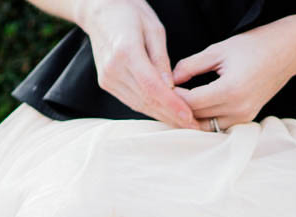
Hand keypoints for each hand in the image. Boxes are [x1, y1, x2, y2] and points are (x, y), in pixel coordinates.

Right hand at [80, 0, 202, 129]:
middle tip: (195, 126)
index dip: (172, 104)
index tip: (190, 116)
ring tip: (185, 124)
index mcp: (125, 51)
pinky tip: (167, 114)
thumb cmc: (130, 13)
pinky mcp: (106, 83)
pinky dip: (151, 109)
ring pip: (140, 105)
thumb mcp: (154, 29)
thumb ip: (162, 60)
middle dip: (172, 115)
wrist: (100, 10)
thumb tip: (171, 86)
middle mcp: (113, 68)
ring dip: (163, 116)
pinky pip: (132, 101)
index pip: (152, 86)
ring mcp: (107, 77)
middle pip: (147, 99)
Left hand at [171, 23, 295, 130]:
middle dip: (179, 109)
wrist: (284, 53)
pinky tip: (194, 108)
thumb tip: (170, 80)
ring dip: (191, 118)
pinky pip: (219, 125)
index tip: (162, 86)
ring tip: (177, 104)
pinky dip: (205, 119)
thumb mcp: (217, 50)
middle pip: (197, 118)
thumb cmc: (253, 47)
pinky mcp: (247, 119)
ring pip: (207, 126)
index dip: (174, 96)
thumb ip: (190, 66)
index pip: (191, 102)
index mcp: (230, 90)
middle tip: (164, 98)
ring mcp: (244, 117)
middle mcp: (238, 108)